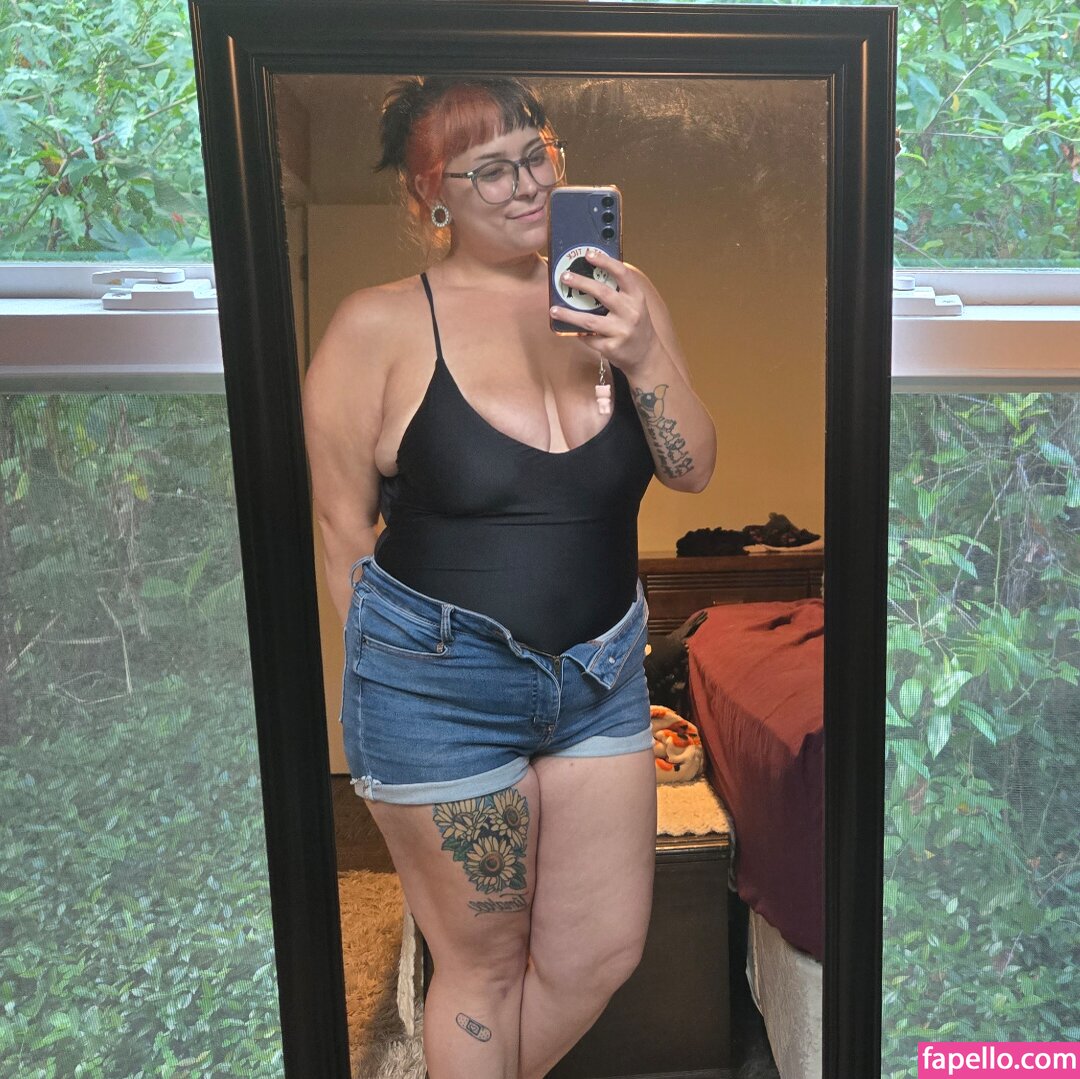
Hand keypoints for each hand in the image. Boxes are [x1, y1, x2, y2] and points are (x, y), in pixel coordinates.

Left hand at [549, 248, 661, 371]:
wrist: (646, 356)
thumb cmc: (636, 325)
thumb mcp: (634, 305)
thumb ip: (618, 292)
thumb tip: (589, 274)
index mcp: (636, 297)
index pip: (622, 274)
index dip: (605, 262)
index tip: (588, 254)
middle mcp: (631, 313)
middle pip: (603, 294)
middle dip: (581, 283)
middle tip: (564, 277)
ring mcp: (622, 331)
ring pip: (589, 321)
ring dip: (569, 314)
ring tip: (554, 310)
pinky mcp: (612, 348)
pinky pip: (589, 338)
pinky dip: (578, 333)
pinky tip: (568, 329)